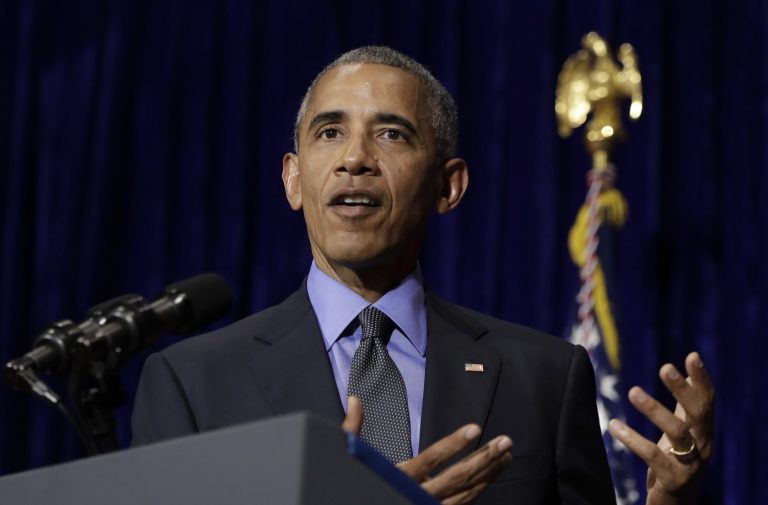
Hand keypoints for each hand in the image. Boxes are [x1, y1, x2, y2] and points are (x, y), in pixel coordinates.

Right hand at [342, 396, 512, 504]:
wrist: (357, 504)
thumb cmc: (356, 484)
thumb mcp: (353, 456)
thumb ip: (354, 428)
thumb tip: (355, 400)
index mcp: (400, 477)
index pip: (432, 459)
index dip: (454, 444)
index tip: (474, 429)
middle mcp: (417, 494)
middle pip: (458, 477)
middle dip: (485, 459)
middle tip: (506, 442)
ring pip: (466, 493)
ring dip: (488, 474)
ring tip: (506, 456)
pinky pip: (462, 504)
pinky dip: (478, 490)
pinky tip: (490, 477)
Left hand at [607, 352, 714, 504]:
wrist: (676, 504)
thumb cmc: (678, 461)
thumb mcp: (684, 431)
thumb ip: (686, 404)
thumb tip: (688, 370)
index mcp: (704, 432)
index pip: (708, 402)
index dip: (702, 379)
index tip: (693, 356)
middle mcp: (702, 446)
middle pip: (697, 414)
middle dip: (682, 389)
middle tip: (665, 367)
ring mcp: (690, 464)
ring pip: (677, 432)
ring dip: (655, 410)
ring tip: (633, 391)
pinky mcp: (673, 479)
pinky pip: (652, 456)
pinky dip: (632, 439)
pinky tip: (613, 424)